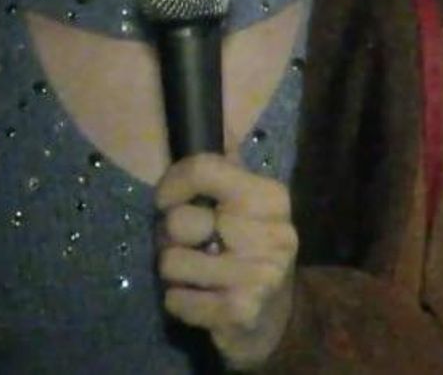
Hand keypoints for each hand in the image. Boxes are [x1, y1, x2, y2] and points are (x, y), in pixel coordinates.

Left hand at [154, 153, 298, 370]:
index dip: (172, 183)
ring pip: (171, 263)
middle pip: (178, 221)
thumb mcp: (246, 206)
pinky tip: (201, 301)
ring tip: (197, 275)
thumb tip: (220, 119)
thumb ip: (227, 168)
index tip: (165, 199)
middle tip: (191, 246)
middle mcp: (272, 233)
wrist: (277, 321)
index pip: (204, 169)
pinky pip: (176, 300)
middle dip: (171, 238)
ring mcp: (260, 274)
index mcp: (270, 198)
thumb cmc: (249, 252)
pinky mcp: (242, 311)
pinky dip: (179, 302)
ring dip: (173, 274)